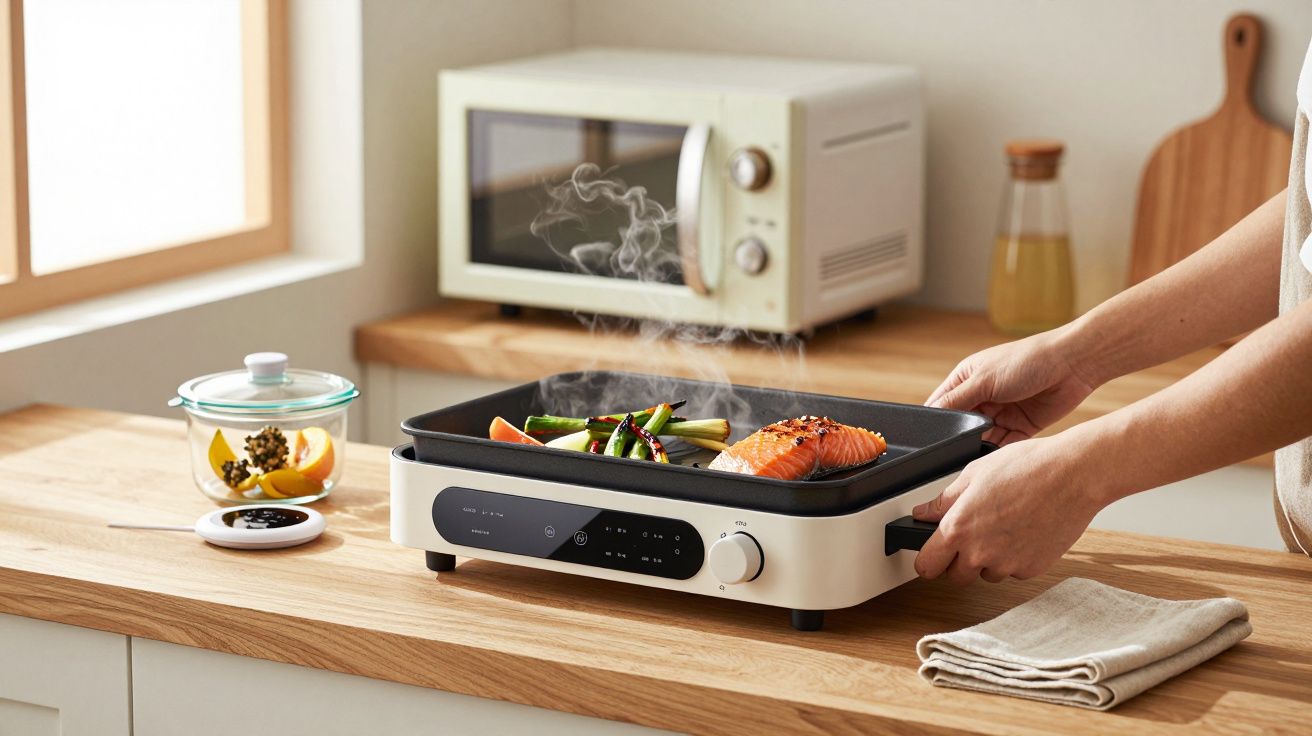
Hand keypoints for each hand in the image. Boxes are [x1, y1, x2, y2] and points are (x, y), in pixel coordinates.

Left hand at [911, 435, 1107, 583]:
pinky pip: (1015, 571)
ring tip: (1004, 526)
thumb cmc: (1027, 467)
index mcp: (958, 529)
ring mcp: (1008, 564)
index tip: (933, 554)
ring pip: (987, 574)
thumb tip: (923, 513)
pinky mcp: (1033, 569)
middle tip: (972, 535)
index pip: (927, 566)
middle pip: (956, 577)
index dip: (928, 560)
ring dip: (989, 559)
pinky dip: (1016, 557)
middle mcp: (980, 553)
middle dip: (958, 561)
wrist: (1074, 475)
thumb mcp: (975, 474)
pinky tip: (1025, 531)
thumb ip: (944, 500)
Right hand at [926, 328, 1098, 445]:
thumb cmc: (1027, 360)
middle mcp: (983, 397)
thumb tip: (932, 418)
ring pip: (982, 438)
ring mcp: (1002, 413)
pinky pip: (1005, 445)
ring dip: (981, 445)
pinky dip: (1001, 452)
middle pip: (962, 425)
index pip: (942, 405)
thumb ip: (956, 400)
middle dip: (962, 436)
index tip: (932, 439)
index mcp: (967, 379)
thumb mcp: (983, 379)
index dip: (937, 422)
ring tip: (982, 449)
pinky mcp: (1021, 427)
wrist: (1072, 365)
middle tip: (960, 446)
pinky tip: (999, 455)